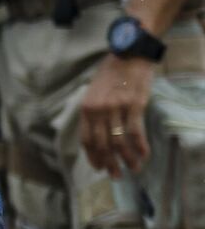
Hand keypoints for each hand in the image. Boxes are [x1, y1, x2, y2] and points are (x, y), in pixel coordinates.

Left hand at [77, 54, 155, 176]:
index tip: (99, 168)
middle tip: (116, 175)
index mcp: (86, 109)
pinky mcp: (134, 105)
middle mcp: (98, 111)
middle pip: (102, 145)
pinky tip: (144, 155)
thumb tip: (96, 134)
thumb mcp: (93, 92)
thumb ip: (93, 112)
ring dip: (127, 159)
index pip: (86, 140)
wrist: (129, 53)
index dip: (93, 157)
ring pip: (119, 141)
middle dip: (109, 163)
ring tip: (133, 169)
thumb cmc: (111, 73)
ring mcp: (116, 108)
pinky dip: (140, 146)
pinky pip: (135, 132)